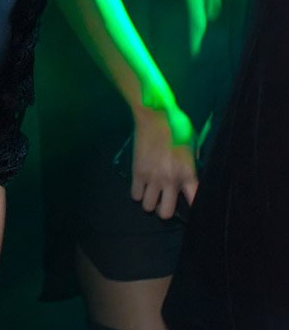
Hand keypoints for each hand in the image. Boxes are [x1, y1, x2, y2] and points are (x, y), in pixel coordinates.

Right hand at [131, 105, 198, 219]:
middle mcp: (170, 180)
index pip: (194, 202)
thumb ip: (194, 160)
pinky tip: (142, 184)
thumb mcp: (193, 143)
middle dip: (164, 209)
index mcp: (187, 173)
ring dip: (150, 201)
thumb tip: (193, 171)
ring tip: (152, 192)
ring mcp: (151, 177)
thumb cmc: (177, 126)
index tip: (190, 207)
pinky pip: (134, 195)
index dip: (194, 209)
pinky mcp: (137, 172)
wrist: (155, 116)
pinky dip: (138, 192)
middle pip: (165, 213)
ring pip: (147, 206)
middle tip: (164, 200)